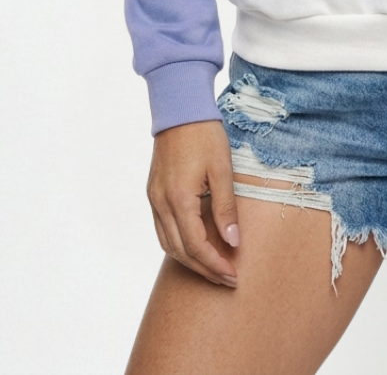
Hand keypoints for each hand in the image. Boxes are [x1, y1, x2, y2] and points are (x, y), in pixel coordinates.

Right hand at [146, 120, 239, 286]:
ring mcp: (154, 198)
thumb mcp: (222, 169)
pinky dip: (178, 244)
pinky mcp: (154, 192)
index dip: (214, 264)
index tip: (232, 274)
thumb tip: (232, 242)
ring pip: (167, 243)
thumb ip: (225, 208)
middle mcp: (161, 202)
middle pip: (179, 251)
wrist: (180, 109)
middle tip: (226, 278)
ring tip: (213, 267)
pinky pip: (162, 229)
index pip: (195, 245)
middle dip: (203, 269)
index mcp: (179, 198)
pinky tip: (194, 246)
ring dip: (189, 260)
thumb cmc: (204, 134)